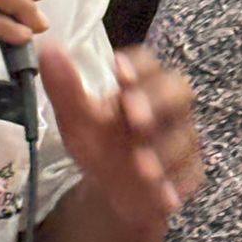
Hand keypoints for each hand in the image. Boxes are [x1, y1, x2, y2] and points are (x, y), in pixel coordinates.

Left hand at [39, 42, 201, 229]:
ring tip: (141, 167)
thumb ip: (64, 86)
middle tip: (136, 120)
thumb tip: (49, 47)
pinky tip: (163, 193)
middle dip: (159, 102)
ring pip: (186, 135)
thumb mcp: (75, 119)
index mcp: (137, 88)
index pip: (147, 63)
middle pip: (179, 90)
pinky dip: (177, 182)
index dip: (138, 65)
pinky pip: (192, 172)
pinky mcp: (189, 171)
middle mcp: (165, 108)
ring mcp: (181, 138)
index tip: (120, 73)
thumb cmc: (98, 145)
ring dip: (165, 150)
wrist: (111, 192)